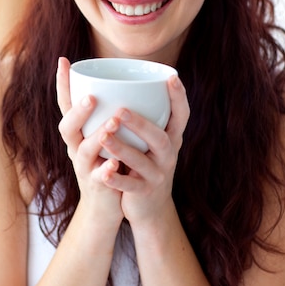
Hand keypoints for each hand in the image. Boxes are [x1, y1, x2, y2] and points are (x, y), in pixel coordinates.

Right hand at [56, 57, 123, 226]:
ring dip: (96, 137)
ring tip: (112, 124)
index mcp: (78, 133)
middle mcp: (76, 149)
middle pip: (67, 127)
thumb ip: (108, 114)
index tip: (63, 60)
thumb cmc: (108, 164)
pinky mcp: (97, 188)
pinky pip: (100, 179)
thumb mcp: (103, 137)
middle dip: (78, 111)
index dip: (63, 85)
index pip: (66, 105)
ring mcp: (85, 169)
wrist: (106, 208)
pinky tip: (114, 164)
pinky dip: (106, 171)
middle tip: (92, 96)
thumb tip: (124, 82)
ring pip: (84, 151)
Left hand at [98, 74, 189, 225]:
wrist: (150, 208)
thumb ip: (143, 118)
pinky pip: (129, 186)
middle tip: (120, 111)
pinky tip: (103, 172)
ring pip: (141, 162)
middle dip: (141, 124)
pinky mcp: (143, 193)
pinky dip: (116, 179)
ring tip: (103, 136)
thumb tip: (124, 82)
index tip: (172, 77)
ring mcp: (157, 176)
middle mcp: (168, 156)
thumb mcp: (150, 142)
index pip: (181, 116)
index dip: (179, 98)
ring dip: (122, 148)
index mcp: (170, 139)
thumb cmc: (145, 163)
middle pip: (160, 138)